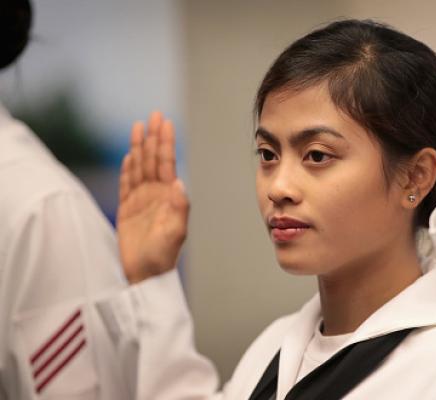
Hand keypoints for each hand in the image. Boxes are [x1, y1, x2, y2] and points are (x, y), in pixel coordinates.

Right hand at [117, 111, 188, 283]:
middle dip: (153, 137)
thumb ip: (179, 207)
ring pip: (139, 167)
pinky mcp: (127, 210)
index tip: (165, 122)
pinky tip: (130, 156)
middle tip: (154, 115)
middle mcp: (156, 194)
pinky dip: (127, 169)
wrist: (146, 275)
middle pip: (153, 159)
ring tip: (139, 127)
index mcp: (169, 196)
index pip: (166, 163)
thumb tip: (179, 182)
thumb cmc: (163, 256)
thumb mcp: (175, 232)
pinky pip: (126, 184)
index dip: (164, 142)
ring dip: (139, 147)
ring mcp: (141, 201)